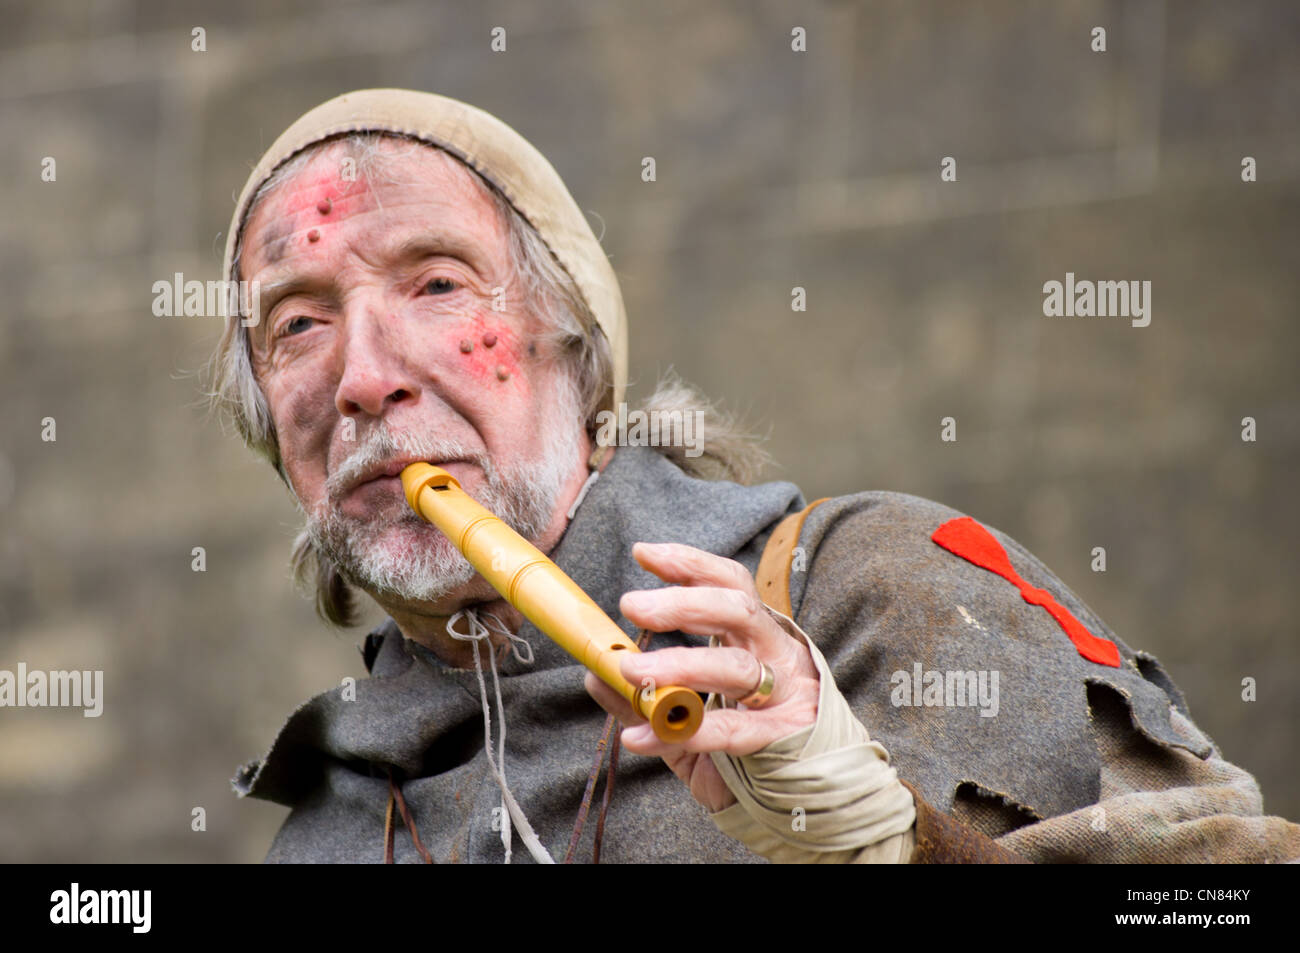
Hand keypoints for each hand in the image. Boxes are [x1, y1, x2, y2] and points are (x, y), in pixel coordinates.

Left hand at [583, 541, 820, 812]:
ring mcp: (786, 694)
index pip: (730, 584)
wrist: (796, 799)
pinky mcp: (784, 737)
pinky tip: (642, 737)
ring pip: (735, 666)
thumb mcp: (684, 715)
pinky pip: (733, 729)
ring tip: (631, 671)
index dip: (689, 564)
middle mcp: (777, 654)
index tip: (643, 553)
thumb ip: (645, 698)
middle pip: (737, 610)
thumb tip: (597, 676)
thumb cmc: (740, 746)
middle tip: (632, 604)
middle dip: (682, 604)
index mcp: (756, 636)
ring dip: (680, 664)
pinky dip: (687, 731)